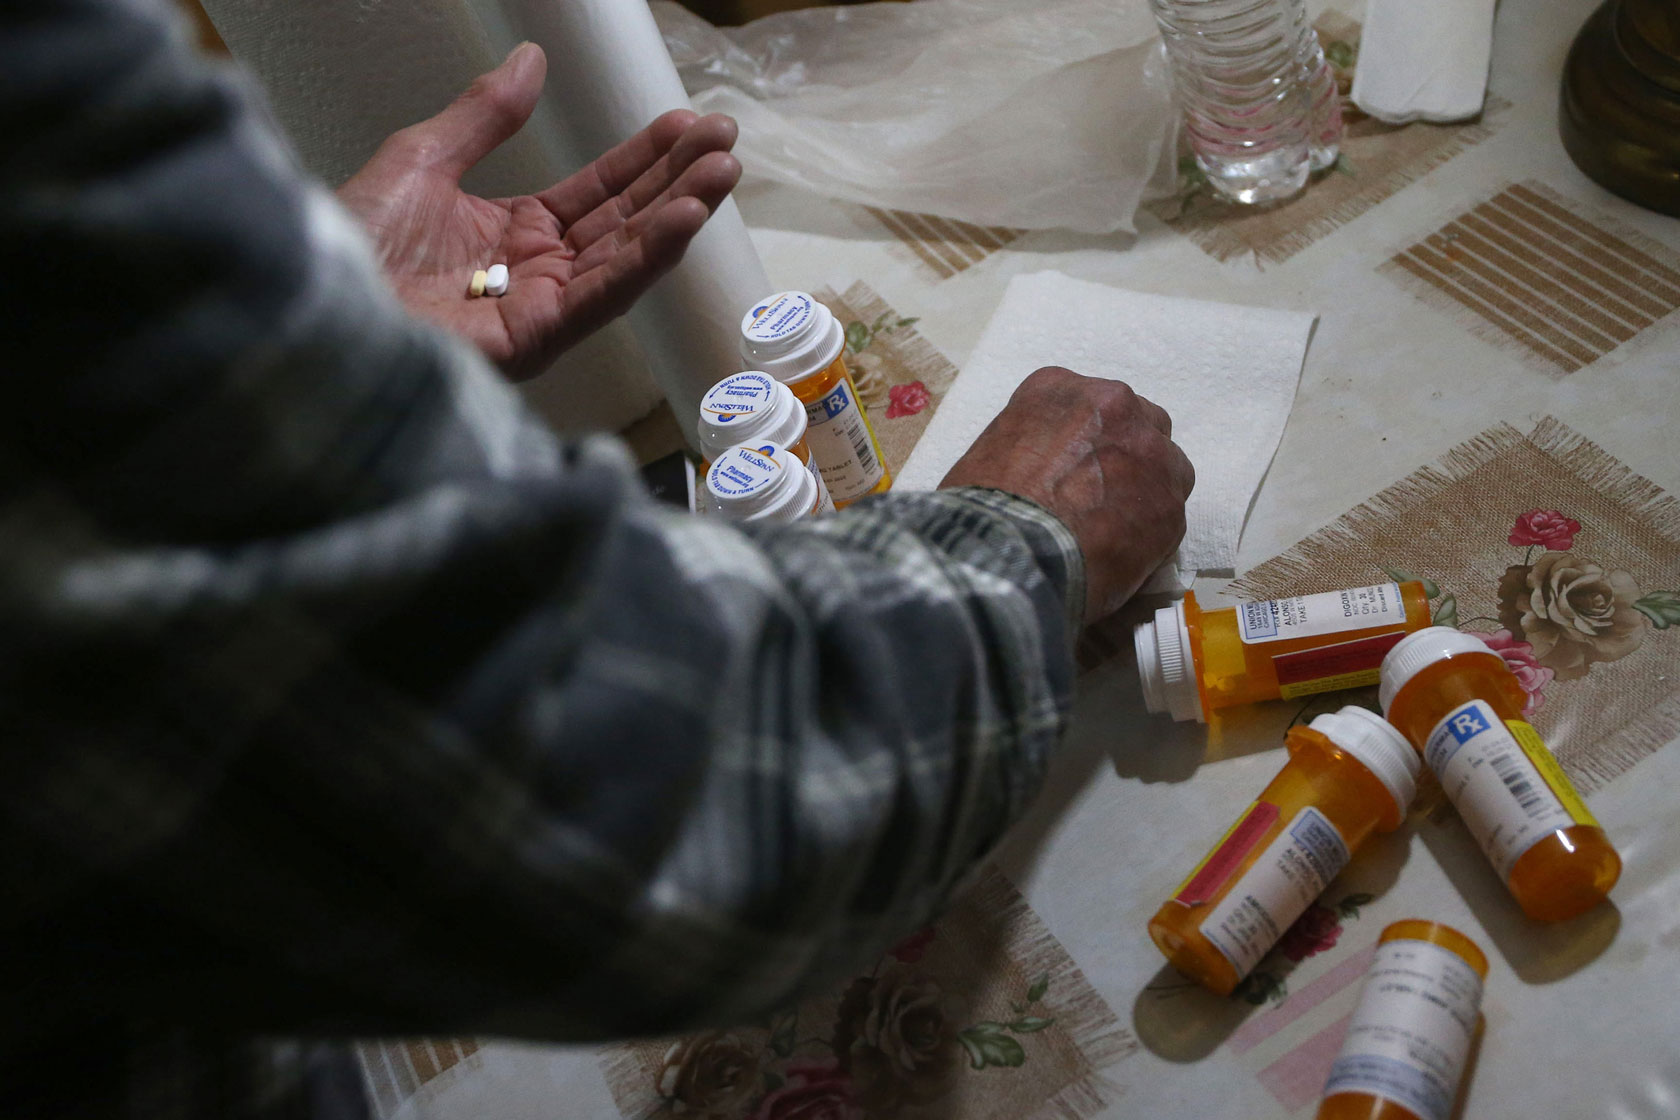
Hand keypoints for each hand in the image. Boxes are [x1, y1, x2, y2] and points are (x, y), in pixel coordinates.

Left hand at [337, 43, 741, 380]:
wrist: (311, 303)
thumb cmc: (350, 246)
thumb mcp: (422, 159)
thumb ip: (484, 115)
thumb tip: (531, 61)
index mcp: (511, 234)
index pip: (597, 192)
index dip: (643, 157)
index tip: (686, 124)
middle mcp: (536, 274)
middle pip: (624, 221)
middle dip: (678, 179)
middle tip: (726, 140)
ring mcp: (541, 308)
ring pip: (625, 255)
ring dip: (679, 213)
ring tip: (724, 171)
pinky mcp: (537, 337)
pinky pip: (604, 293)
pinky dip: (647, 256)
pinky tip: (684, 218)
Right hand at [939, 367, 1192, 622]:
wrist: (1010, 552)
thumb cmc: (983, 509)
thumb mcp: (988, 454)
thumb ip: (1028, 450)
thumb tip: (1038, 483)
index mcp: (1058, 389)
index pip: (1088, 406)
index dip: (1082, 443)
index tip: (1070, 471)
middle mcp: (1113, 406)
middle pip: (1138, 424)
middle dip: (1126, 456)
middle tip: (1100, 497)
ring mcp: (1149, 451)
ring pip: (1164, 466)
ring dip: (1145, 492)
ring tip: (1114, 531)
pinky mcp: (1170, 501)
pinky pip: (1168, 515)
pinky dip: (1151, 535)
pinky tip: (1120, 557)